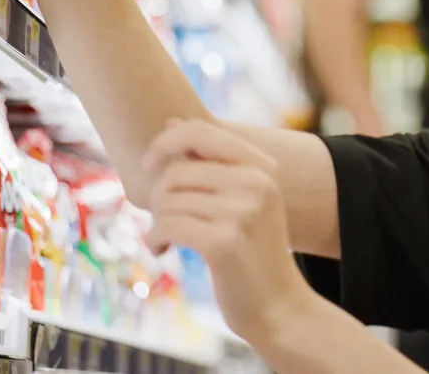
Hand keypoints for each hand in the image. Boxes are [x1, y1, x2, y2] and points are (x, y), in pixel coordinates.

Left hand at [143, 119, 312, 339]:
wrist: (278, 306)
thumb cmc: (252, 253)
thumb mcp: (242, 199)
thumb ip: (210, 161)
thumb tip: (171, 122)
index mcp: (262, 168)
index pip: (201, 131)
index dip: (166, 142)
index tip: (150, 164)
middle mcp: (257, 183)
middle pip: (177, 170)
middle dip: (159, 196)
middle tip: (164, 221)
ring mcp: (243, 211)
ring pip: (168, 198)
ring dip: (156, 221)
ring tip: (166, 238)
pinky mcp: (224, 241)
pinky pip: (167, 224)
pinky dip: (156, 238)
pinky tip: (163, 250)